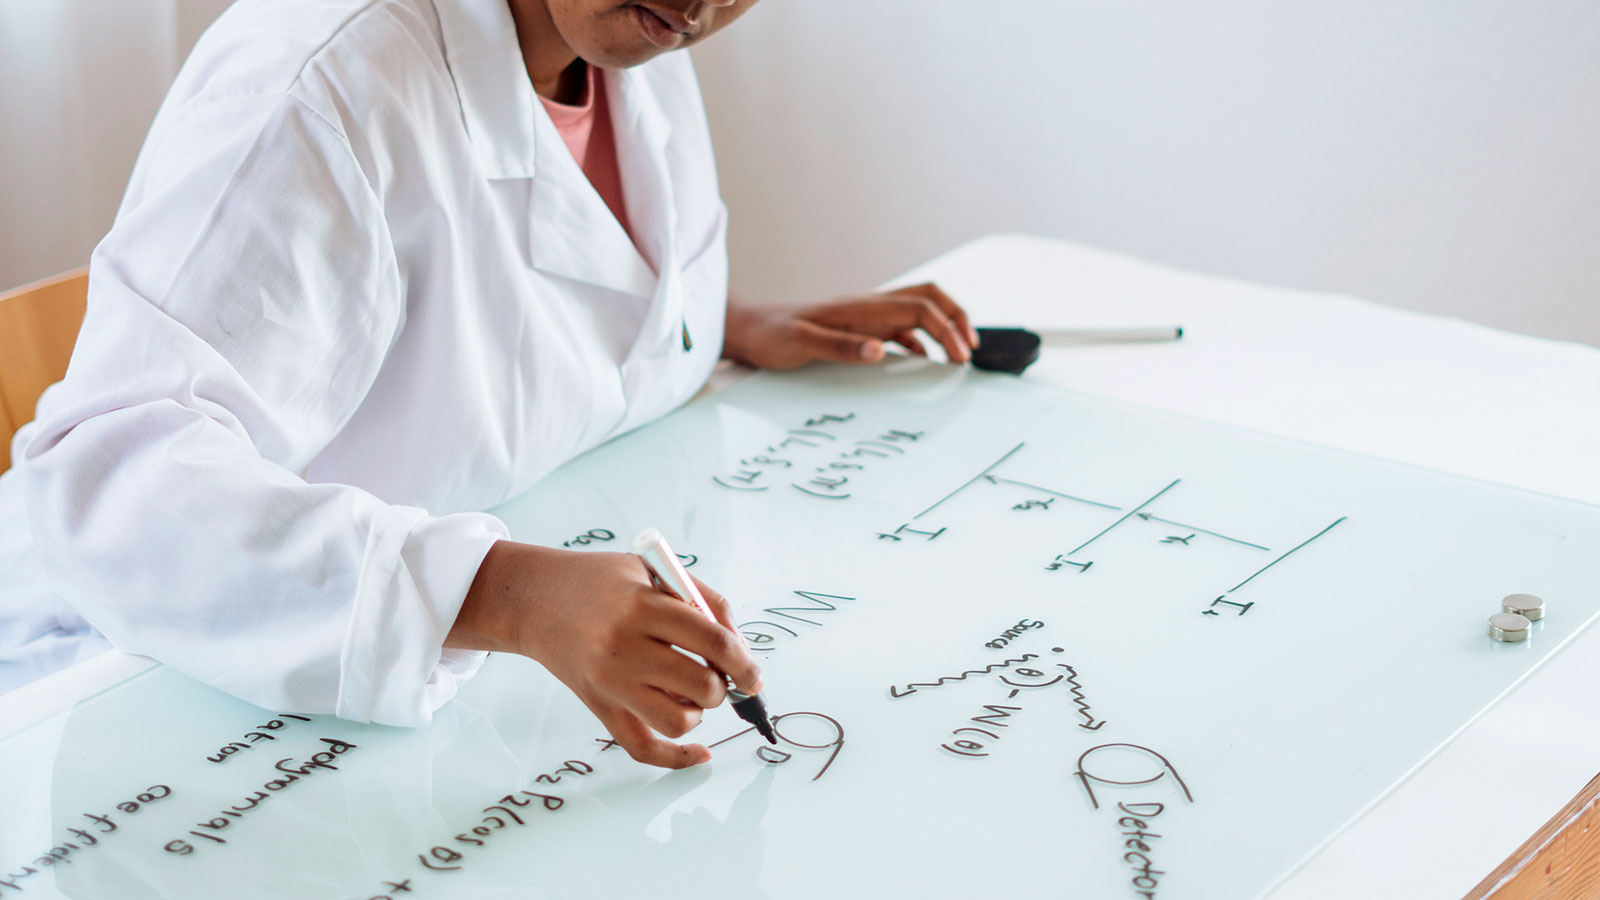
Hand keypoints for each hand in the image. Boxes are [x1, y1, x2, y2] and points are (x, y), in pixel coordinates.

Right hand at [448, 542, 762, 767]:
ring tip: (691, 693)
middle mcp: (623, 646)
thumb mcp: (653, 570)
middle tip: (719, 676)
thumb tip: (741, 649)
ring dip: (699, 712)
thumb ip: (703, 601)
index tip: (753, 673)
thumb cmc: (601, 581)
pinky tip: (699, 752)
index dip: (744, 661)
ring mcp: (608, 682)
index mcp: (642, 605)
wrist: (534, 600)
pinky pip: (642, 748)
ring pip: (678, 721)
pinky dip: (676, 758)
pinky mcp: (598, 707)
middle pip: (701, 684)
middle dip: (723, 686)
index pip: (712, 640)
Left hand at [723, 282, 978, 370]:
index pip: (919, 309)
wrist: (748, 329)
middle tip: (971, 348)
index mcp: (860, 308)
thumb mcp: (800, 344)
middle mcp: (868, 306)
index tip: (961, 356)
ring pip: (917, 309)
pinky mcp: (858, 327)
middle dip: (956, 317)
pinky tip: (922, 360)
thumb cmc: (771, 336)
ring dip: (942, 325)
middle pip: (928, 297)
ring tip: (958, 353)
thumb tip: (880, 350)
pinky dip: (920, 339)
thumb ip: (839, 347)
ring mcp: (864, 316)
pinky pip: (899, 327)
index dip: (947, 329)